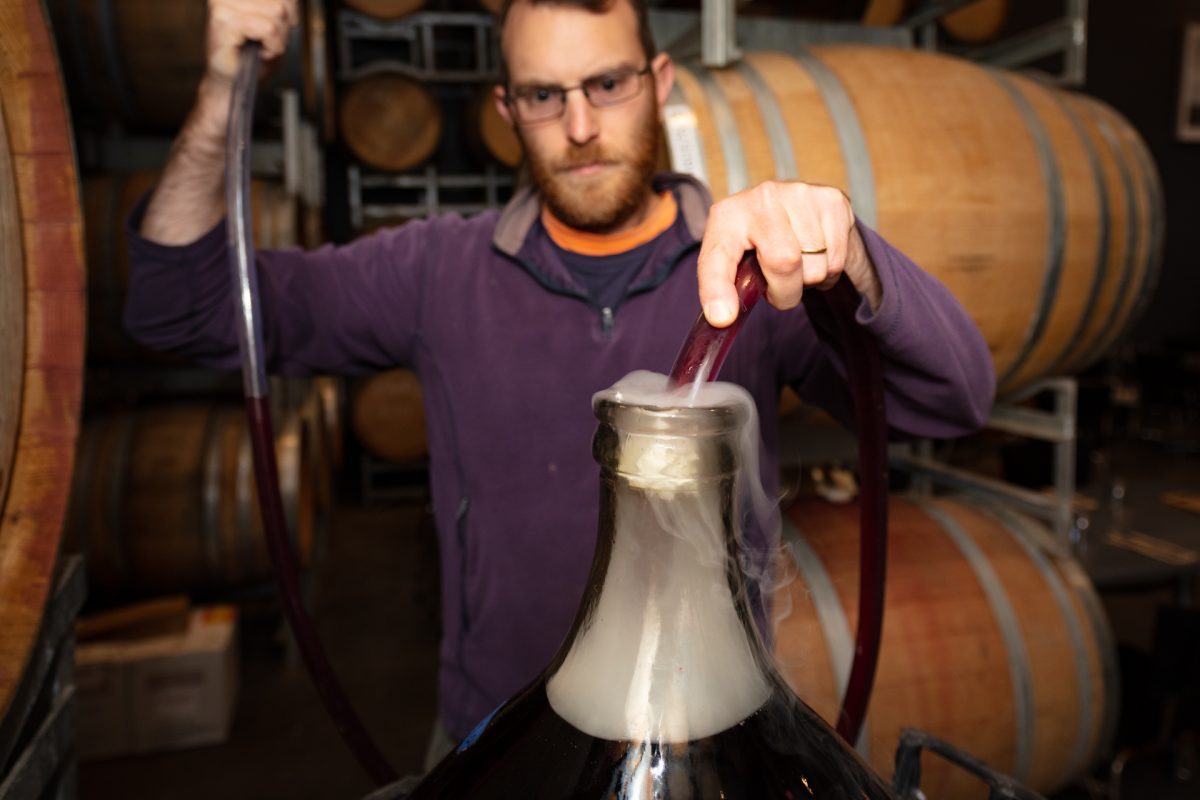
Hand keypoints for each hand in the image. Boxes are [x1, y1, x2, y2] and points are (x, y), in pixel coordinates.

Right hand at [205, 0, 298, 87]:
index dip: (290, 13)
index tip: (275, 30)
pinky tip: (259, 53)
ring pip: (277, 13)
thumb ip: (283, 7)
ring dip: (277, 39)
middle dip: (283, 29)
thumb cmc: (253, 57)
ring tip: (261, 48)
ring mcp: (223, 5)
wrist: (233, 83)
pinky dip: (272, 46)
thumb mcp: (277, 25)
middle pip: (282, 3)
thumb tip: (291, 1)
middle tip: (266, 44)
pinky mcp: (224, 21)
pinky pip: (268, 29)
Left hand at [696, 181, 881, 325]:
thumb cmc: (759, 244)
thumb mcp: (733, 263)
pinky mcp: (832, 200)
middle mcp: (762, 197)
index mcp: (726, 216)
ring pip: (815, 267)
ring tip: (799, 262)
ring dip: (809, 280)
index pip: (718, 256)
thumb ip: (723, 289)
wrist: (794, 212)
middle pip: (784, 263)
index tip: (722, 317)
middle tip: (779, 286)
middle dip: (785, 292)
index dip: (717, 289)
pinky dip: (829, 269)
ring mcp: (800, 194)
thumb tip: (722, 317)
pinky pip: (837, 260)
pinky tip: (818, 252)